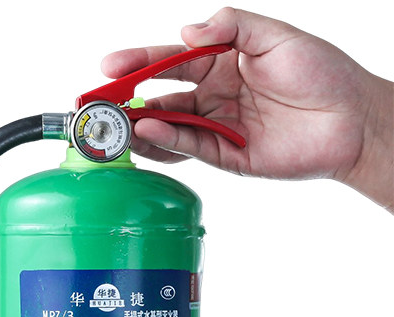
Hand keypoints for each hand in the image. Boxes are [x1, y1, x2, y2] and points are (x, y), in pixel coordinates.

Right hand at [102, 8, 392, 208]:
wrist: (351, 119)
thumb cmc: (322, 72)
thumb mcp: (274, 35)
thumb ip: (230, 27)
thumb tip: (187, 32)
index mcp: (223, 62)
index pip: (170, 61)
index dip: (138, 63)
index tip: (109, 66)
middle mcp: (214, 95)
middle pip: (160, 97)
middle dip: (127, 100)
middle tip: (99, 104)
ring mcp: (217, 127)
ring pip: (168, 126)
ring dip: (140, 126)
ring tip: (116, 124)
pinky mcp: (225, 156)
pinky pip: (189, 147)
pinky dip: (166, 141)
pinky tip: (148, 134)